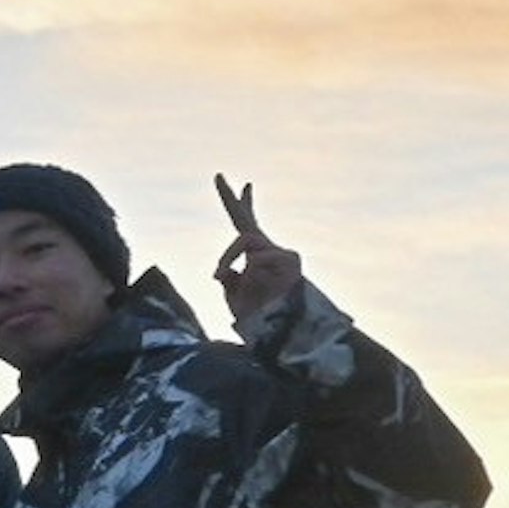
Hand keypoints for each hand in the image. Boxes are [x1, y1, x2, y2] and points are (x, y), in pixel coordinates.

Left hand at [212, 173, 301, 331]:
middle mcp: (268, 251)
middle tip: (218, 176)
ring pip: (244, 240)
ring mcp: (281, 253)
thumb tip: (228, 267)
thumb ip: (228, 277)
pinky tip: (259, 283)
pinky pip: (256, 258)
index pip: (245, 227)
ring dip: (228, 257)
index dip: (240, 205)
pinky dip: (250, 271)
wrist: (283, 332)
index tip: (240, 182)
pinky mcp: (290, 258)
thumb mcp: (233, 297)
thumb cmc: (259, 318)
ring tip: (224, 276)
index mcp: (254, 259)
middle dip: (231, 200)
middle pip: (246, 223)